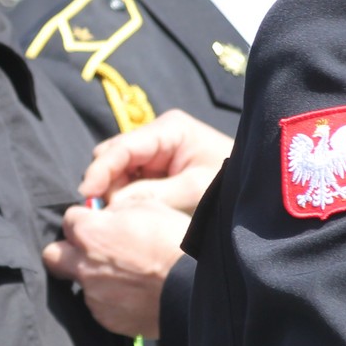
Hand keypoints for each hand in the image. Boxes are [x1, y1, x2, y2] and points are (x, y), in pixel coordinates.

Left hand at [43, 196, 190, 339]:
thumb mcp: (148, 208)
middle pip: (53, 255)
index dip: (85, 220)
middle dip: (66, 251)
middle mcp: (83, 265)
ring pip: (80, 283)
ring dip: (95, 278)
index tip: (98, 224)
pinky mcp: (107, 319)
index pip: (69, 219)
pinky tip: (135, 294)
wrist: (196, 288)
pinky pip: (101, 306)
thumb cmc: (174, 243)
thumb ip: (118, 210)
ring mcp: (94, 296)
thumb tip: (109, 213)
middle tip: (90, 251)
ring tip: (127, 276)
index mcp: (90, 233)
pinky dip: (112, 300)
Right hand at [80, 109, 233, 214]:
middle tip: (106, 213)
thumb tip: (113, 205)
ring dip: (113, 193)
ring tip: (120, 217)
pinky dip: (124, 198)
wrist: (257, 190)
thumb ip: (154, 194)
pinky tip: (128, 214)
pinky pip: (128, 182)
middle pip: (113, 156)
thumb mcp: (195, 189)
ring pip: (116, 171)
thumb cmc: (232, 184)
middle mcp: (157, 136)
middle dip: (106, 183)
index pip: (123, 147)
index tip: (88, 194)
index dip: (101, 170)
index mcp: (169, 129)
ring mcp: (154, 153)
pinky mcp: (155, 170)